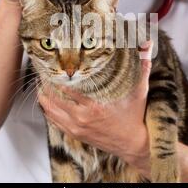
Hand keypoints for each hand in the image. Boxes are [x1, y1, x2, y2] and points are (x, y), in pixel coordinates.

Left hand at [38, 44, 152, 174]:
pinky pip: (53, 120)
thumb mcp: (140, 89)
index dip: (57, 73)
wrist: (133, 144)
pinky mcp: (74, 133)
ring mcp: (76, 126)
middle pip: (53, 96)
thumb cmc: (135, 115)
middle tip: (42, 68)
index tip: (53, 61)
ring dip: (43, 94)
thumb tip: (147, 43)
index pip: (67, 86)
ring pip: (49, 108)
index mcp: (95, 104)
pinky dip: (47, 108)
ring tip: (40, 80)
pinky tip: (45, 98)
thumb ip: (142, 65)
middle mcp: (82, 116)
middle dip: (45, 81)